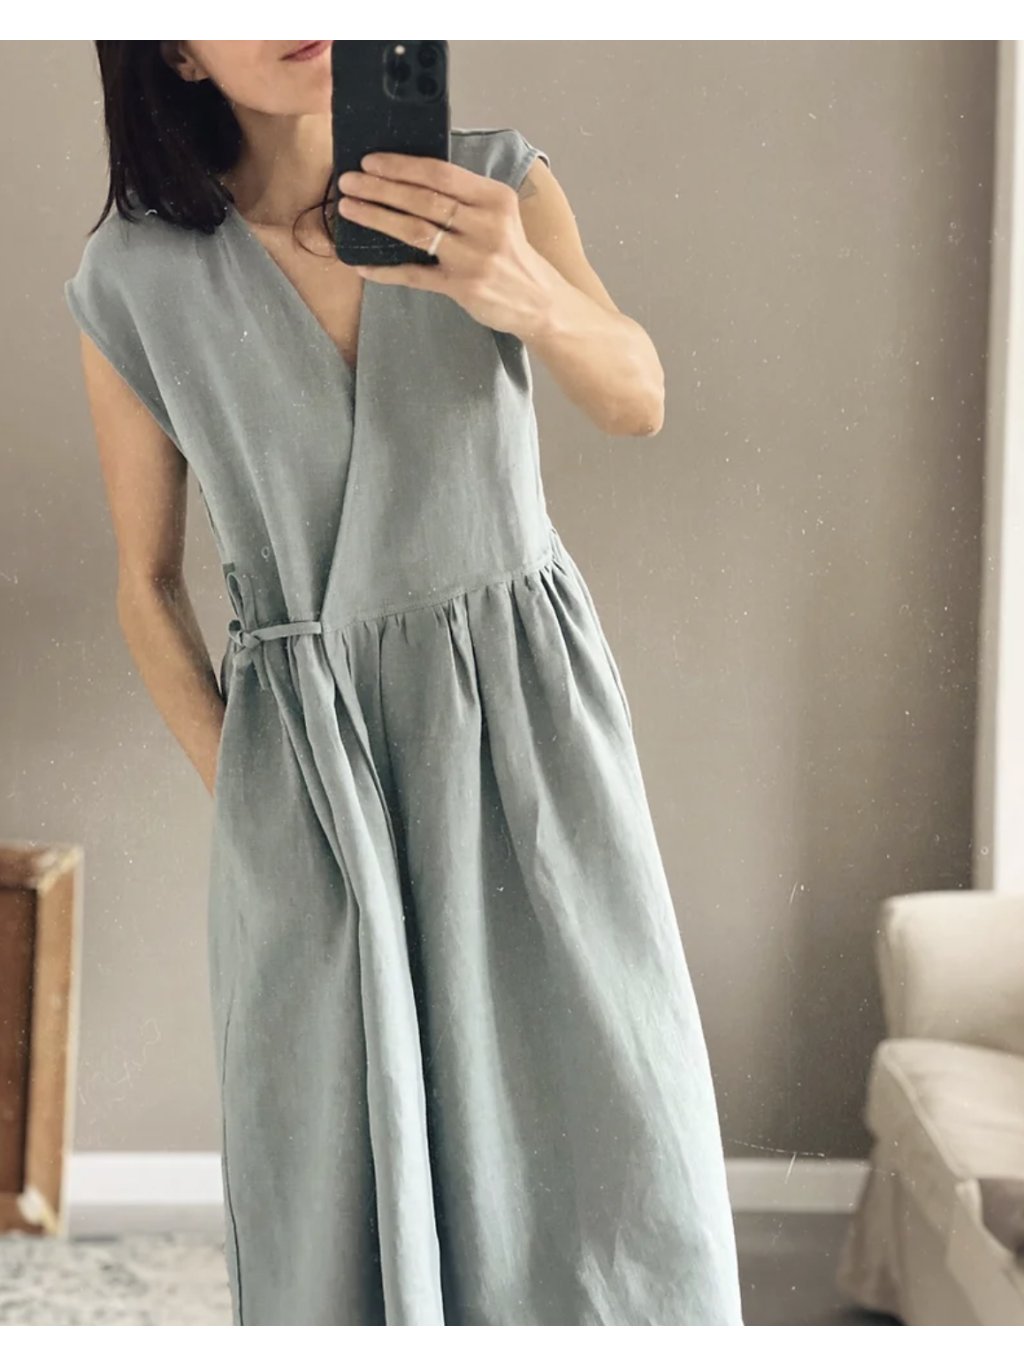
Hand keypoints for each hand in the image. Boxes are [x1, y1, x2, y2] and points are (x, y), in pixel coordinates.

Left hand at [337, 152, 554, 338]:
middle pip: (424, 200)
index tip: (370, 162)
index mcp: (494, 198)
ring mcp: (474, 258)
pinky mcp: (463, 287)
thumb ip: (464, 198)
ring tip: (349, 209)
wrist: (540, 301)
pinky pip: (416, 276)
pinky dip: (387, 271)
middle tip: (348, 181)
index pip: (441, 174)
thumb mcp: (499, 215)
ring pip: (416, 231)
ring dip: (378, 218)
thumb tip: (411, 179)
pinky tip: (363, 267)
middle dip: (380, 188)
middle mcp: (486, 224)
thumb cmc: (511, 254)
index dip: (402, 166)